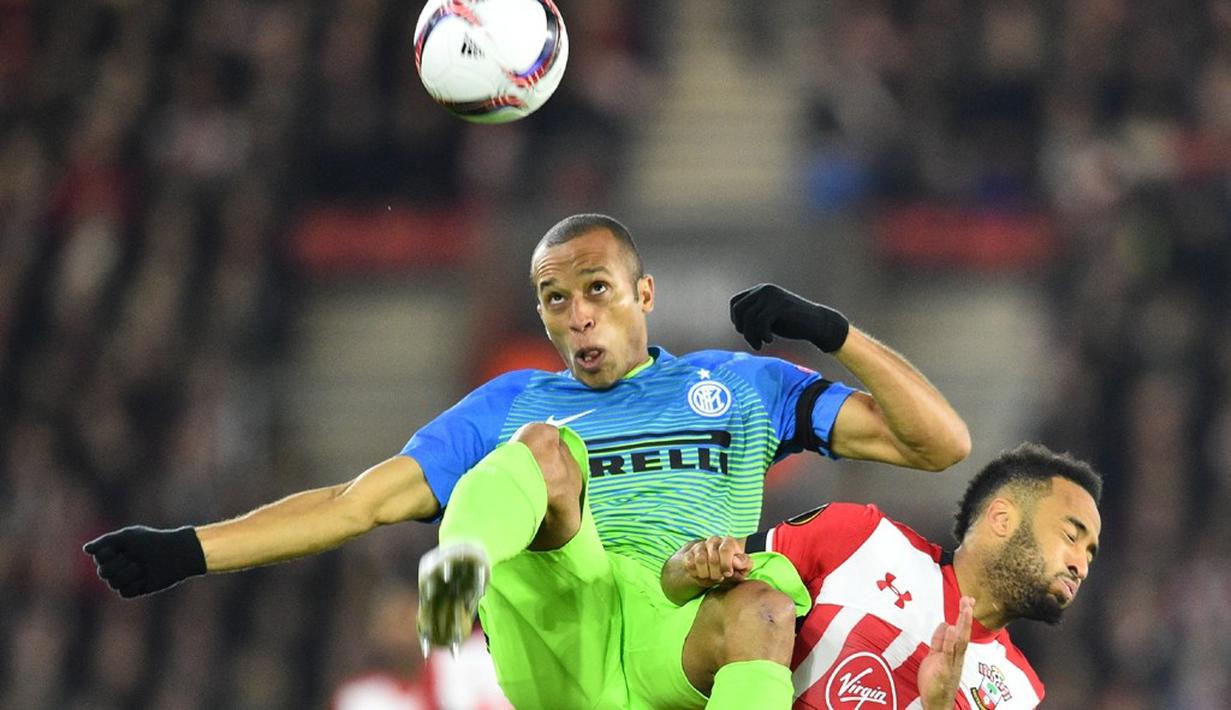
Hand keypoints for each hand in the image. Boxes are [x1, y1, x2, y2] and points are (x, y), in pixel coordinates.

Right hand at [83, 526, 206, 597]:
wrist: (174, 554)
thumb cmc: (152, 541)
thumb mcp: (127, 537)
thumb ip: (105, 542)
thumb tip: (85, 549)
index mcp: (115, 551)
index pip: (98, 558)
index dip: (108, 554)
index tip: (121, 548)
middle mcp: (118, 565)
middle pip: (103, 572)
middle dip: (119, 565)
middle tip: (135, 559)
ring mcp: (126, 578)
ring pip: (113, 583)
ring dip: (129, 574)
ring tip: (142, 568)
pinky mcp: (136, 589)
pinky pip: (125, 592)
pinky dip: (135, 584)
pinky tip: (145, 578)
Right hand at [680, 536, 751, 588]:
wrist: (711, 571)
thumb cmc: (729, 569)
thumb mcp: (742, 569)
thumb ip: (745, 564)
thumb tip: (736, 561)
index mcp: (728, 542)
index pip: (725, 549)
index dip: (726, 564)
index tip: (728, 574)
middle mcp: (714, 540)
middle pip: (713, 558)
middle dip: (716, 573)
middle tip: (719, 577)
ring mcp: (700, 546)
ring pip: (700, 560)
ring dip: (706, 574)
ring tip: (710, 576)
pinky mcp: (688, 554)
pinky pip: (690, 564)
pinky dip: (696, 573)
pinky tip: (701, 574)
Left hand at [729, 284, 849, 351]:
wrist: (817, 324)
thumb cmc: (792, 323)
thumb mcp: (768, 317)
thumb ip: (753, 316)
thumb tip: (737, 323)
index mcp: (760, 290)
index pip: (735, 302)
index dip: (736, 320)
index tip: (747, 332)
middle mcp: (764, 290)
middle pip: (739, 310)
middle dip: (743, 329)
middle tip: (754, 341)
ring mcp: (772, 296)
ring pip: (749, 318)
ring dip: (752, 336)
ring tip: (761, 344)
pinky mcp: (780, 306)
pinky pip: (760, 322)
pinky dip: (761, 335)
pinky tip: (770, 340)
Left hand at [918, 596, 973, 709]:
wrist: (937, 702)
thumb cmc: (936, 680)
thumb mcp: (935, 655)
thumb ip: (939, 641)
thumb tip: (945, 625)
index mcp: (954, 652)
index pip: (960, 630)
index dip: (964, 616)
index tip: (967, 601)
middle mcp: (956, 656)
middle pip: (963, 633)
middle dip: (966, 616)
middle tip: (969, 599)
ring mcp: (952, 662)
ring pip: (960, 640)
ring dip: (962, 624)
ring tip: (965, 609)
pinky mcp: (944, 669)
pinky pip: (948, 652)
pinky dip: (950, 640)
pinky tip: (950, 628)